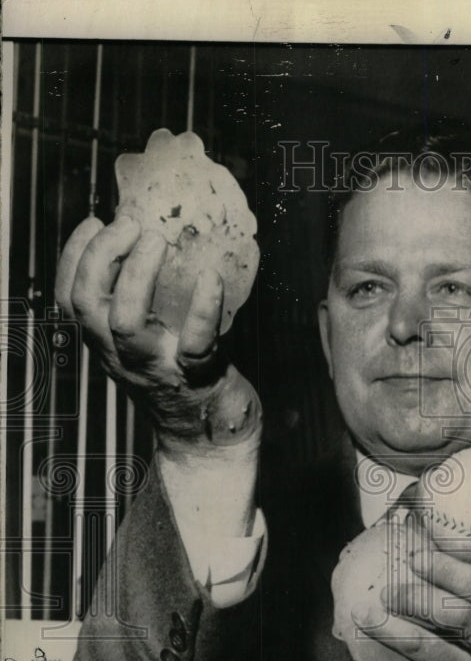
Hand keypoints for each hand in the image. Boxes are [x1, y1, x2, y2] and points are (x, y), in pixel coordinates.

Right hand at [55, 214, 261, 457]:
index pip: (69, 299)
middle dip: (101, 255)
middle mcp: (122, 357)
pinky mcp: (196, 377)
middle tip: (130, 222)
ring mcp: (156, 368)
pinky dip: (203, 307)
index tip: (95, 221)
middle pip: (88, 304)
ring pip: (126, 322)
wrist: (210, 440)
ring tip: (157, 240)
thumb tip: (151, 237)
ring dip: (137, 275)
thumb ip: (142, 304)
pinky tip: (210, 277)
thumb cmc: (183, 378)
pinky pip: (194, 341)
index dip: (73, 257)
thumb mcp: (148, 342)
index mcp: (107, 344)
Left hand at [351, 512, 470, 660]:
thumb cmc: (428, 577)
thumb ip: (441, 515)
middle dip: (458, 573)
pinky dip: (397, 636)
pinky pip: (433, 658)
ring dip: (424, 603)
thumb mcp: (440, 544)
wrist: (411, 640)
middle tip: (414, 555)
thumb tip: (429, 480)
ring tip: (387, 591)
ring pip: (467, 625)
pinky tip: (367, 617)